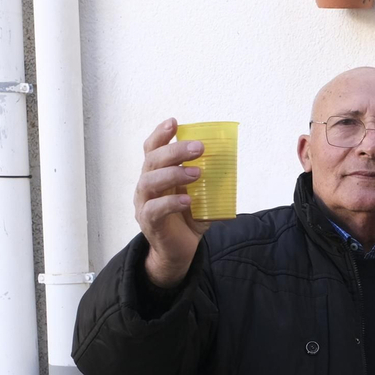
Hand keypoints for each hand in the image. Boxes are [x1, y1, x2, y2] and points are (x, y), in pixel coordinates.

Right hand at [136, 118, 209, 287]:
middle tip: (199, 148)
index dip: (160, 134)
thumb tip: (231, 165)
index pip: (152, 149)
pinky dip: (171, 202)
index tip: (174, 122)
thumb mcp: (201, 196)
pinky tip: (188, 200)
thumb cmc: (187, 219)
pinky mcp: (149, 223)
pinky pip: (154, 209)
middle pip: (152, 161)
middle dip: (175, 151)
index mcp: (157, 174)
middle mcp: (146, 186)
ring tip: (197, 173)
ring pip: (149, 182)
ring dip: (174, 174)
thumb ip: (209, 182)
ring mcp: (144, 204)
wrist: (178, 252)